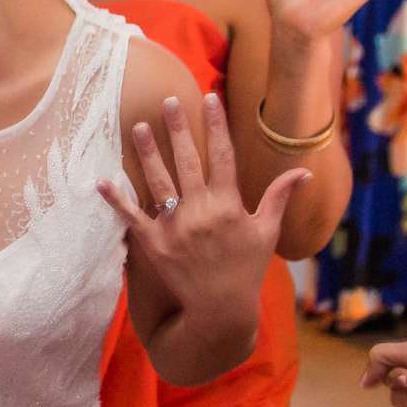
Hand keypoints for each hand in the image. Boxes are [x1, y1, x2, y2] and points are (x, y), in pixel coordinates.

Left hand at [99, 92, 306, 337]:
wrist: (220, 308)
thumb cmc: (246, 268)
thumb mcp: (266, 231)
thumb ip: (279, 197)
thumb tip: (303, 172)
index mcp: (229, 204)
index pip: (223, 155)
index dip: (216, 125)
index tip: (210, 98)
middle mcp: (201, 211)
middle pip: (188, 160)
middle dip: (179, 128)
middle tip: (169, 101)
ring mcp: (176, 227)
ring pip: (159, 181)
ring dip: (149, 152)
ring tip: (139, 127)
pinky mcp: (155, 244)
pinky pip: (132, 217)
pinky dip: (117, 200)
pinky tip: (103, 180)